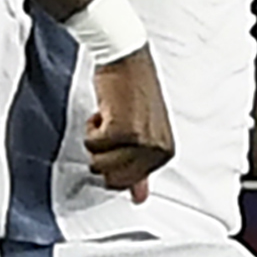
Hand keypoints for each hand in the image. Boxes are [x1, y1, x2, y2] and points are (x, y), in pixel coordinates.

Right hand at [84, 47, 175, 201]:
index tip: (121, 135)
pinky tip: (105, 110)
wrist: (127, 58)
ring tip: (110, 117)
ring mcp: (141, 141)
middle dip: (102, 155)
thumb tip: (139, 198)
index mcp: (165, 153)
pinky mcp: (122, 130)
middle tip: (112, 128)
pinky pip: (92, 145)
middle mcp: (157, 150)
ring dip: (96, 139)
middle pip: (112, 179)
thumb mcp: (143, 132)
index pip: (127, 183)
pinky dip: (91, 127)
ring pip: (99, 163)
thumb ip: (140, 167)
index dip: (112, 159)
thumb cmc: (133, 90)